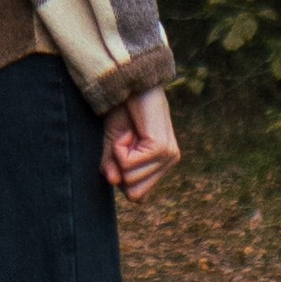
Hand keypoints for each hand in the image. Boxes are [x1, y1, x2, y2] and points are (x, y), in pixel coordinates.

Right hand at [101, 83, 179, 203]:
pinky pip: (129, 165)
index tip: (122, 151)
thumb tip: (113, 181)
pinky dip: (119, 147)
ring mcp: (168, 155)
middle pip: (135, 194)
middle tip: (126, 141)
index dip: (121, 177)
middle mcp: (168, 161)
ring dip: (119, 154)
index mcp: (160, 165)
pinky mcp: (161, 148)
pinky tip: (129, 130)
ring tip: (128, 132)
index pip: (137, 196)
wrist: (128, 85)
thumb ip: (113, 167)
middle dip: (120, 169)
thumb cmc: (123, 112)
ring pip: (131, 180)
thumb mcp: (113, 145)